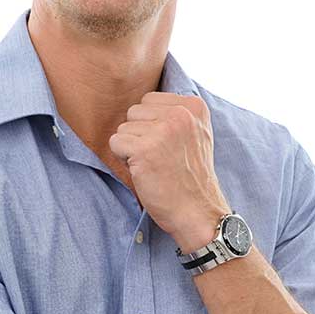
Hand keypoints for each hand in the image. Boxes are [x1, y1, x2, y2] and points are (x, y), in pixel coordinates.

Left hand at [108, 92, 230, 242]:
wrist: (198, 213)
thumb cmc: (190, 175)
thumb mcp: (196, 132)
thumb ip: (175, 112)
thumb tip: (143, 102)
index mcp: (194, 106)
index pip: (149, 100)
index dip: (151, 124)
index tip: (169, 145)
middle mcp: (180, 114)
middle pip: (134, 111)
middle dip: (139, 134)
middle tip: (160, 156)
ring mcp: (162, 131)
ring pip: (124, 127)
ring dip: (132, 148)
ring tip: (154, 164)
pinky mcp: (144, 150)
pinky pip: (116, 142)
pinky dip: (123, 159)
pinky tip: (144, 171)